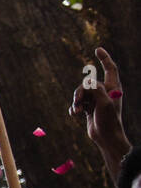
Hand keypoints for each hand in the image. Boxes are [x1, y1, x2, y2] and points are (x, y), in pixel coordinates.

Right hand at [70, 47, 129, 177]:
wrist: (106, 137)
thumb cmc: (109, 120)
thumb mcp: (104, 102)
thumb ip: (95, 90)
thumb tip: (87, 83)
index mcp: (113, 88)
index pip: (110, 68)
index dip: (104, 58)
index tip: (97, 49)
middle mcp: (104, 92)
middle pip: (88, 84)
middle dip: (80, 91)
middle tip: (78, 101)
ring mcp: (96, 101)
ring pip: (80, 94)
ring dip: (76, 102)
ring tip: (78, 111)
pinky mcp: (89, 109)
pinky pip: (77, 104)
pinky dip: (75, 109)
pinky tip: (76, 115)